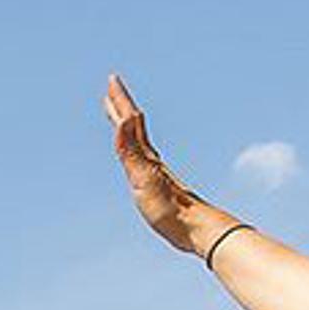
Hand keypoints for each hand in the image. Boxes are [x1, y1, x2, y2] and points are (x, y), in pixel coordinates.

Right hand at [104, 74, 213, 254]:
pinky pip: (143, 160)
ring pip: (139, 142)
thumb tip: (124, 118)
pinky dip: (136, 151)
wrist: (195, 229)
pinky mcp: (159, 188)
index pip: (130, 122)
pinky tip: (140, 156)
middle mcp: (151, 160)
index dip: (120, 101)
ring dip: (129, 127)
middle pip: (134, 127)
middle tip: (112, 91)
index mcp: (146, 156)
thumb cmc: (169, 208)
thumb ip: (130, 149)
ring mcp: (156, 173)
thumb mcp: (143, 177)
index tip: (112, 80)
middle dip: (122, 108)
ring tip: (123, 119)